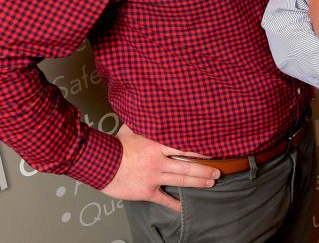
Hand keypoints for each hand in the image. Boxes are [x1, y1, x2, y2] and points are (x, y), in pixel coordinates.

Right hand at [101, 125, 218, 211]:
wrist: (101, 164)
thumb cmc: (116, 146)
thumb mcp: (132, 129)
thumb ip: (146, 124)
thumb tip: (152, 111)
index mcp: (157, 145)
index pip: (185, 147)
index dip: (201, 151)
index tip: (213, 152)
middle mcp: (159, 162)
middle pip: (188, 166)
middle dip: (205, 169)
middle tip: (218, 172)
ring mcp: (154, 177)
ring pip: (181, 180)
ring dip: (198, 182)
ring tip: (210, 182)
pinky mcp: (147, 191)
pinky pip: (164, 198)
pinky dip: (174, 204)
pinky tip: (183, 207)